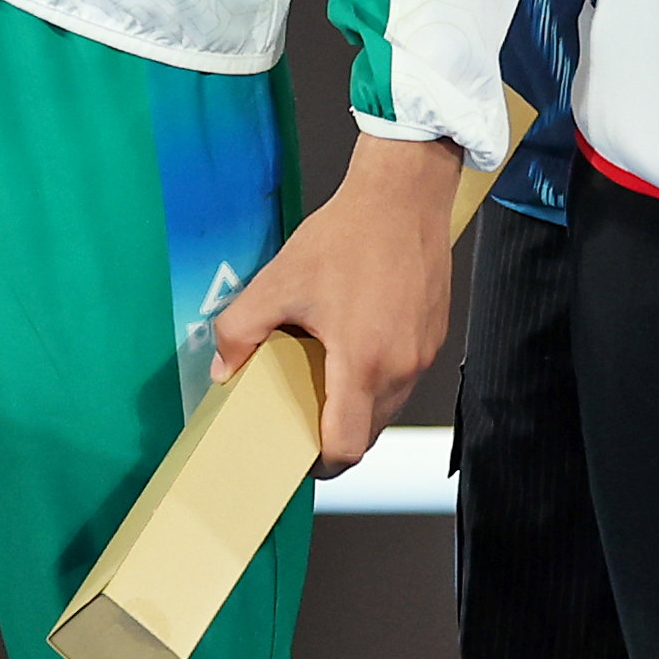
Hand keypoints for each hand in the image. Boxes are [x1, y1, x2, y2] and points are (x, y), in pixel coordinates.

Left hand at [206, 135, 461, 476]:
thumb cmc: (347, 235)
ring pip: (388, 405)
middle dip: (336, 431)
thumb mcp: (278, 281)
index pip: (347, 446)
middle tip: (304, 410)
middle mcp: (401, 367)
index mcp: (362, 363)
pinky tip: (353, 342)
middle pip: (369, 431)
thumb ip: (240, 330)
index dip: (322, 462)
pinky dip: (378, 375)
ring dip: (358, 402)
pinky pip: (404, 375)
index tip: (302, 455)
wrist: (402, 196)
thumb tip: (224, 368)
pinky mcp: (434, 335)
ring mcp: (423, 353)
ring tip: (326, 371)